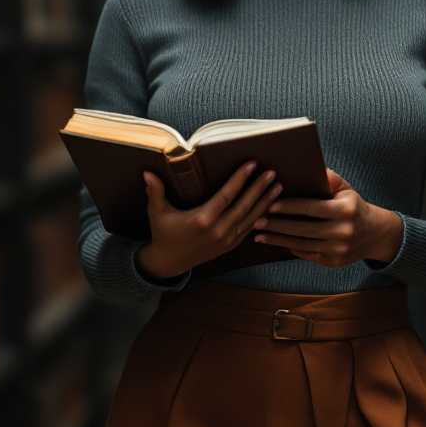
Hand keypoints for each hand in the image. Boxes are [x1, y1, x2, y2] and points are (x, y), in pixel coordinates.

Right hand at [135, 161, 282, 279]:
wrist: (169, 262)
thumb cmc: (163, 233)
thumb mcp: (157, 212)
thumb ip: (155, 192)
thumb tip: (147, 172)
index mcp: (202, 220)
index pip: (226, 196)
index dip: (240, 179)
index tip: (252, 164)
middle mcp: (217, 230)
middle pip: (244, 206)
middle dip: (259, 189)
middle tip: (272, 173)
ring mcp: (225, 240)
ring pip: (250, 218)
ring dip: (265, 202)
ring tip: (278, 187)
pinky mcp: (229, 246)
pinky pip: (248, 229)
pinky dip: (260, 217)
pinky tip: (270, 207)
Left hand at [253, 168, 403, 267]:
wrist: (376, 234)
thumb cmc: (354, 206)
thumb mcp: (346, 189)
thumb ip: (329, 178)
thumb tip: (307, 166)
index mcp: (345, 210)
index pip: (311, 208)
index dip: (289, 207)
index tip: (270, 204)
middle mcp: (343, 231)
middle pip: (303, 229)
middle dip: (277, 225)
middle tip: (257, 220)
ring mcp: (338, 249)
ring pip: (302, 244)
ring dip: (278, 239)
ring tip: (259, 234)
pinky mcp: (334, 262)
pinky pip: (307, 254)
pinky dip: (290, 248)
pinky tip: (275, 242)